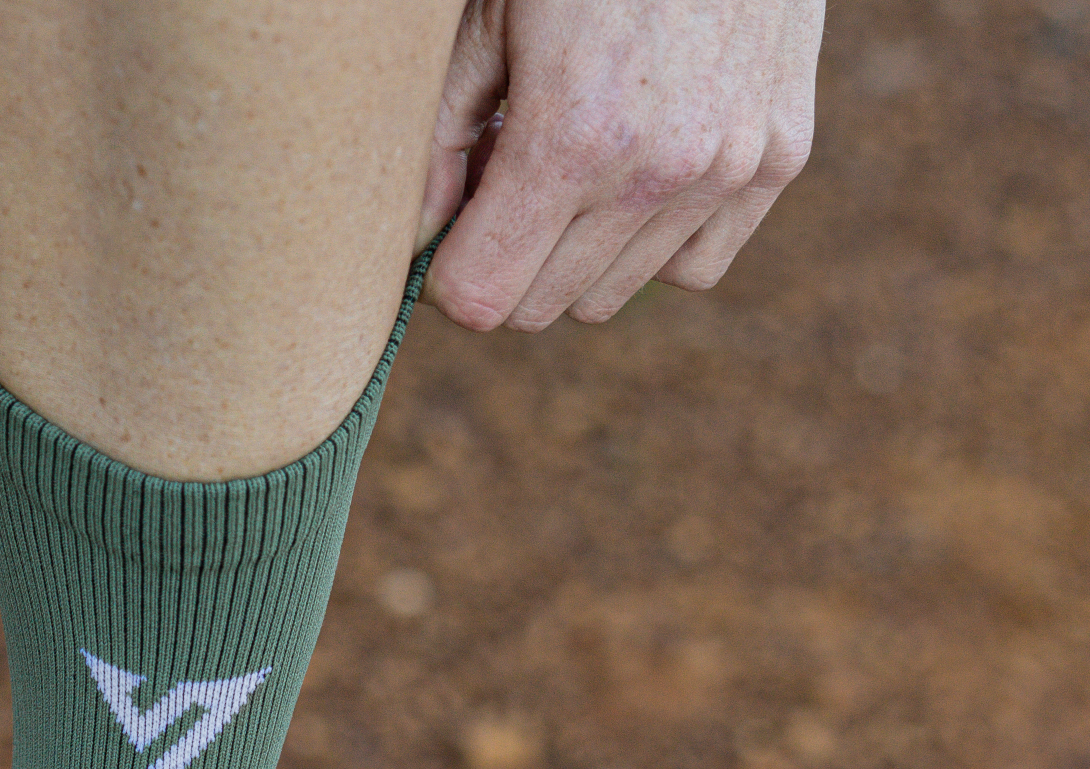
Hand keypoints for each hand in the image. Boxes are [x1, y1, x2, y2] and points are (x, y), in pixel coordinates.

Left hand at [418, 0, 821, 329]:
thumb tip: (419, 239)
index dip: (447, 277)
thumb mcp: (488, 19)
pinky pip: (693, 266)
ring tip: (574, 163)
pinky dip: (655, 244)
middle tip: (505, 187)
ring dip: (574, 254)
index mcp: (570, 140)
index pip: (479, 300)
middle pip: (538, 309)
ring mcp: (727, 169)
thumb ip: (440, 142)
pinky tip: (639, 176)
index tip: (446, 237)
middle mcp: (655, 173)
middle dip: (505, 262)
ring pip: (608, 298)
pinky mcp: (780, 157)